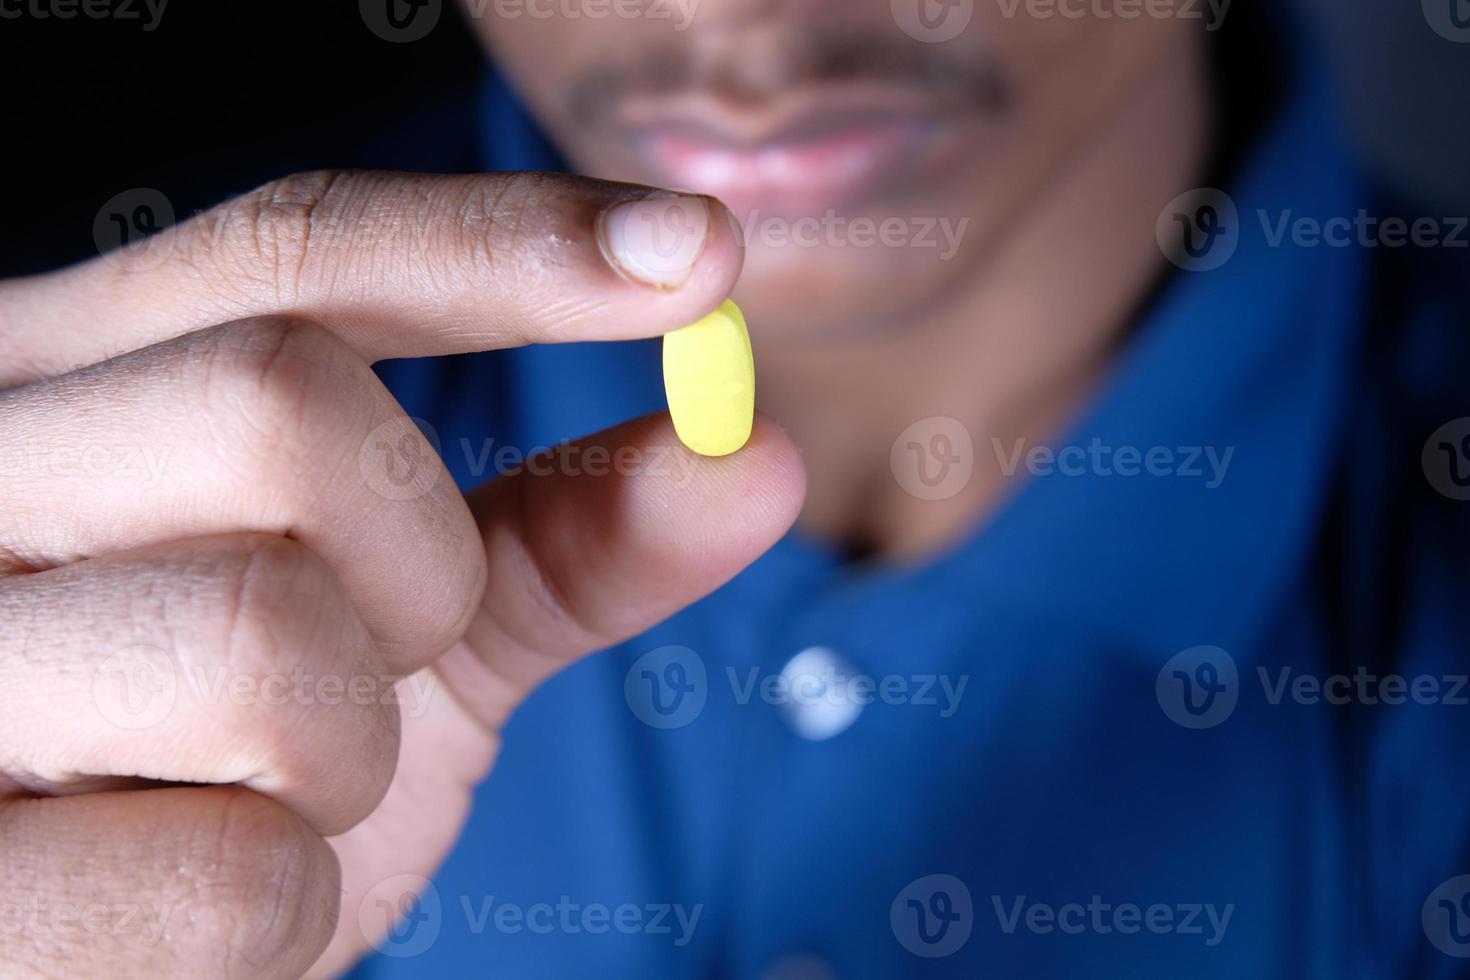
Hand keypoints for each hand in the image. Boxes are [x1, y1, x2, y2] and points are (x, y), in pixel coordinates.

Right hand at [0, 171, 803, 976]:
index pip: (294, 246)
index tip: (705, 255)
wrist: (113, 958)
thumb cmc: (246, 768)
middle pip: (277, 403)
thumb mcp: (410, 632)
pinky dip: (286, 909)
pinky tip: (195, 906)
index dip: (511, 240)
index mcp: (67, 381)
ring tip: (266, 791)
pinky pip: (227, 874)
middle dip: (418, 566)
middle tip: (378, 658)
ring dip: (346, 750)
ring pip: (262, 638)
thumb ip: (567, 538)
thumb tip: (758, 456)